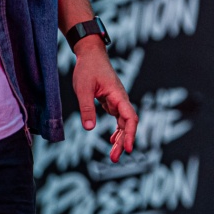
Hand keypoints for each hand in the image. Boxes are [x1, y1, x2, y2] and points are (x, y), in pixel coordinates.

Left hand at [72, 38, 137, 162]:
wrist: (91, 54)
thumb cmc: (88, 69)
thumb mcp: (83, 89)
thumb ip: (87, 108)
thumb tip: (89, 129)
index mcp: (118, 96)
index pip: (130, 117)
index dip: (130, 134)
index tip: (127, 148)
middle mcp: (121, 100)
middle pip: (128, 124)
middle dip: (123, 142)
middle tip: (114, 159)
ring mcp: (117, 101)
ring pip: (123, 124)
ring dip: (119, 139)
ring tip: (112, 156)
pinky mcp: (112, 102)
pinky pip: (118, 119)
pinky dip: (117, 131)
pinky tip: (112, 141)